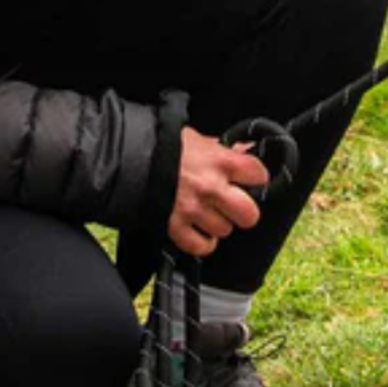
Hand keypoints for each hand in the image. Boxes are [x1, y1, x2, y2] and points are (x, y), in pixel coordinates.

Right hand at [167, 127, 267, 257]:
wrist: (128, 158)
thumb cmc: (164, 146)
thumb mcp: (198, 139)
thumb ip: (224, 149)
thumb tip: (246, 149)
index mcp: (220, 161)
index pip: (259, 175)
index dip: (256, 178)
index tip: (249, 180)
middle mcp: (210, 187)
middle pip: (249, 215)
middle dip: (244, 211)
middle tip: (234, 205)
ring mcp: (193, 209)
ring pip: (224, 230)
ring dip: (218, 224)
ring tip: (207, 212)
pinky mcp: (175, 227)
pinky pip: (202, 247)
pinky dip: (202, 242)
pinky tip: (198, 230)